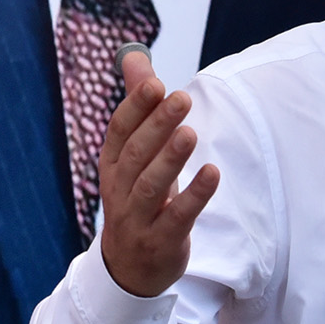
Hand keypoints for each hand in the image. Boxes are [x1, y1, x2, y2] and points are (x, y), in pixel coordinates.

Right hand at [98, 46, 219, 297]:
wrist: (128, 269)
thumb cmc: (137, 197)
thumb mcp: (133, 154)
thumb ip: (139, 104)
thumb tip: (135, 54)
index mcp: (112, 165)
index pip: (119, 131)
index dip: (135, 108)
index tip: (156, 83)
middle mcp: (120, 189)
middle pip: (136, 154)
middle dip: (157, 125)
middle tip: (182, 98)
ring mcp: (138, 218)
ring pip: (152, 186)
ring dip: (171, 158)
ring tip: (191, 133)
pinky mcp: (162, 241)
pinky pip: (177, 217)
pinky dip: (194, 196)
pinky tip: (212, 173)